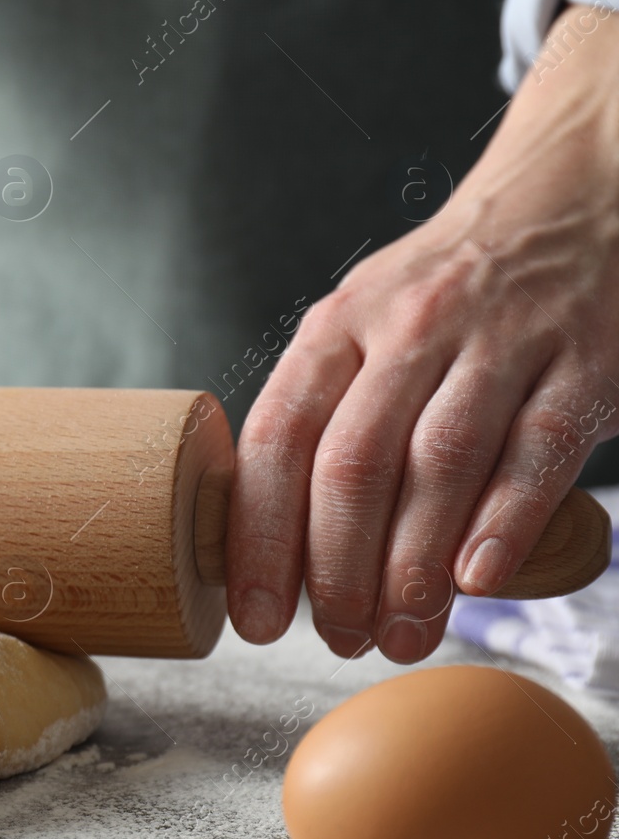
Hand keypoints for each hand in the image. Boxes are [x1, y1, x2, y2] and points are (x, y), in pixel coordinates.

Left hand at [227, 3, 618, 662]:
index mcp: (337, 327)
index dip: (260, 535)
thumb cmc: (451, 293)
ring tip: (402, 636)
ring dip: (413, 566)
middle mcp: (409, 328)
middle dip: (336, 569)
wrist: (572, 199)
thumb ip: (328, 413)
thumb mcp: (364, 327)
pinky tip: (475, 582)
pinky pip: (536, 449)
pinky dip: (502, 520)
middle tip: (339, 639)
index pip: (277, 439)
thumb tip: (273, 538)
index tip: (255, 613)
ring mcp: (499, 340)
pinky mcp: (584, 359)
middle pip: (351, 463)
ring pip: (438, 464)